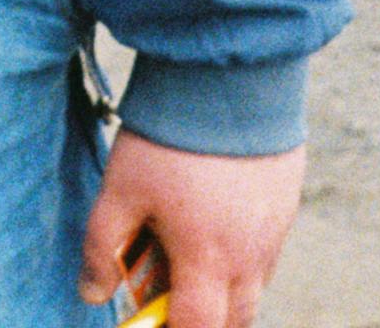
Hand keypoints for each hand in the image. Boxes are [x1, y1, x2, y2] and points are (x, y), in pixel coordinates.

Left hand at [78, 128, 304, 327]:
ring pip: (254, 287)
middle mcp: (251, 255)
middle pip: (234, 320)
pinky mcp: (287, 203)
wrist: (227, 76)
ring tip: (190, 254)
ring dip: (226, 290)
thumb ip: (103, 247)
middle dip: (203, 320)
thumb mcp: (121, 190)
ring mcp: (275, 230)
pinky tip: (216, 221)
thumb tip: (92, 291)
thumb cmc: (169, 137)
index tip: (153, 321)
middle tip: (169, 295)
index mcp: (209, 260)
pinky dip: (244, 256)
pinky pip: (268, 251)